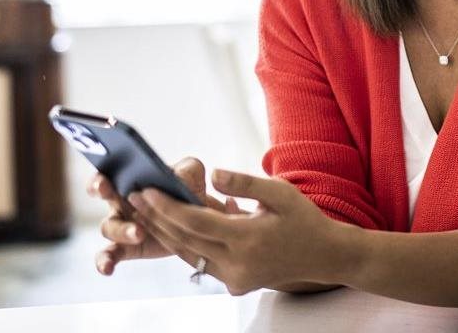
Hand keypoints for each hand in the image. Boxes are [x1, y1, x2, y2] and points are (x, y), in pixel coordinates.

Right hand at [89, 157, 240, 275]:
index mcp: (130, 177)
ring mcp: (121, 225)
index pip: (107, 171)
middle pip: (101, 193)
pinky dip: (105, 262)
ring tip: (140, 233)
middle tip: (109, 190)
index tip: (104, 181)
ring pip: (109, 227)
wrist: (200, 219)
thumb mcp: (192, 173)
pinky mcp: (128, 248)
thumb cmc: (189, 189)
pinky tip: (107, 269)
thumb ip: (187, 170)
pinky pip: (109, 255)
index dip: (101, 175)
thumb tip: (178, 179)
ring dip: (122, 230)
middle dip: (100, 190)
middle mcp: (119, 199)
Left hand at [128, 169, 343, 295]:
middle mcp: (237, 264)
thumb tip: (212, 173)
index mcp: (247, 239)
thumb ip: (244, 183)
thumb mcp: (280, 192)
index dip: (166, 206)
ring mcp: (235, 278)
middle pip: (184, 240)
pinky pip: (200, 264)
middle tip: (133, 196)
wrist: (324, 256)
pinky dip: (182, 245)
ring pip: (188, 255)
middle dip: (155, 218)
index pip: (194, 222)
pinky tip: (168, 229)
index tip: (145, 189)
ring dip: (163, 233)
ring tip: (142, 211)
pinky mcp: (235, 284)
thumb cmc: (303, 219)